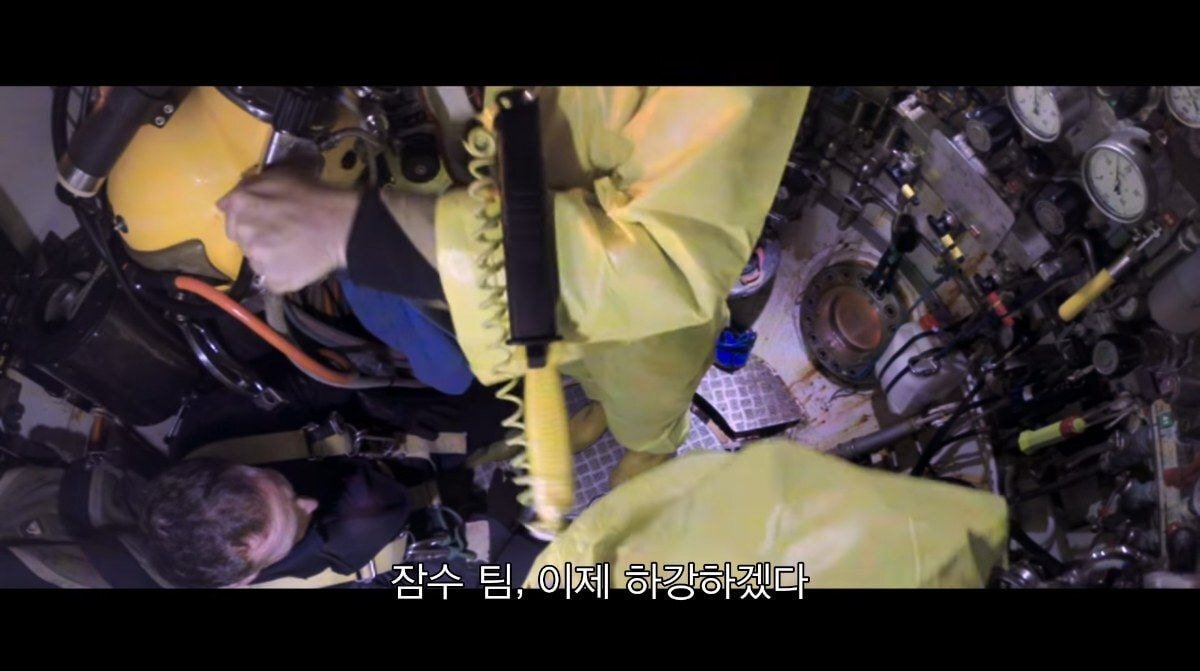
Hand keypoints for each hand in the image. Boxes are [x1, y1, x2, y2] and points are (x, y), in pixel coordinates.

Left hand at [218, 169, 360, 292]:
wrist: (342, 226)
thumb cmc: (313, 196)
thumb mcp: (278, 176)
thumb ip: (248, 186)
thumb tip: (225, 203)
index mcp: (241, 204)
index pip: (230, 214)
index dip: (249, 215)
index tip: (267, 216)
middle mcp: (243, 234)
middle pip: (242, 239)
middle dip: (256, 236)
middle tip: (281, 232)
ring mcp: (257, 261)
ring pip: (256, 261)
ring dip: (269, 256)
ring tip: (292, 249)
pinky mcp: (274, 281)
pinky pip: (272, 280)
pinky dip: (282, 274)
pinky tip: (297, 263)